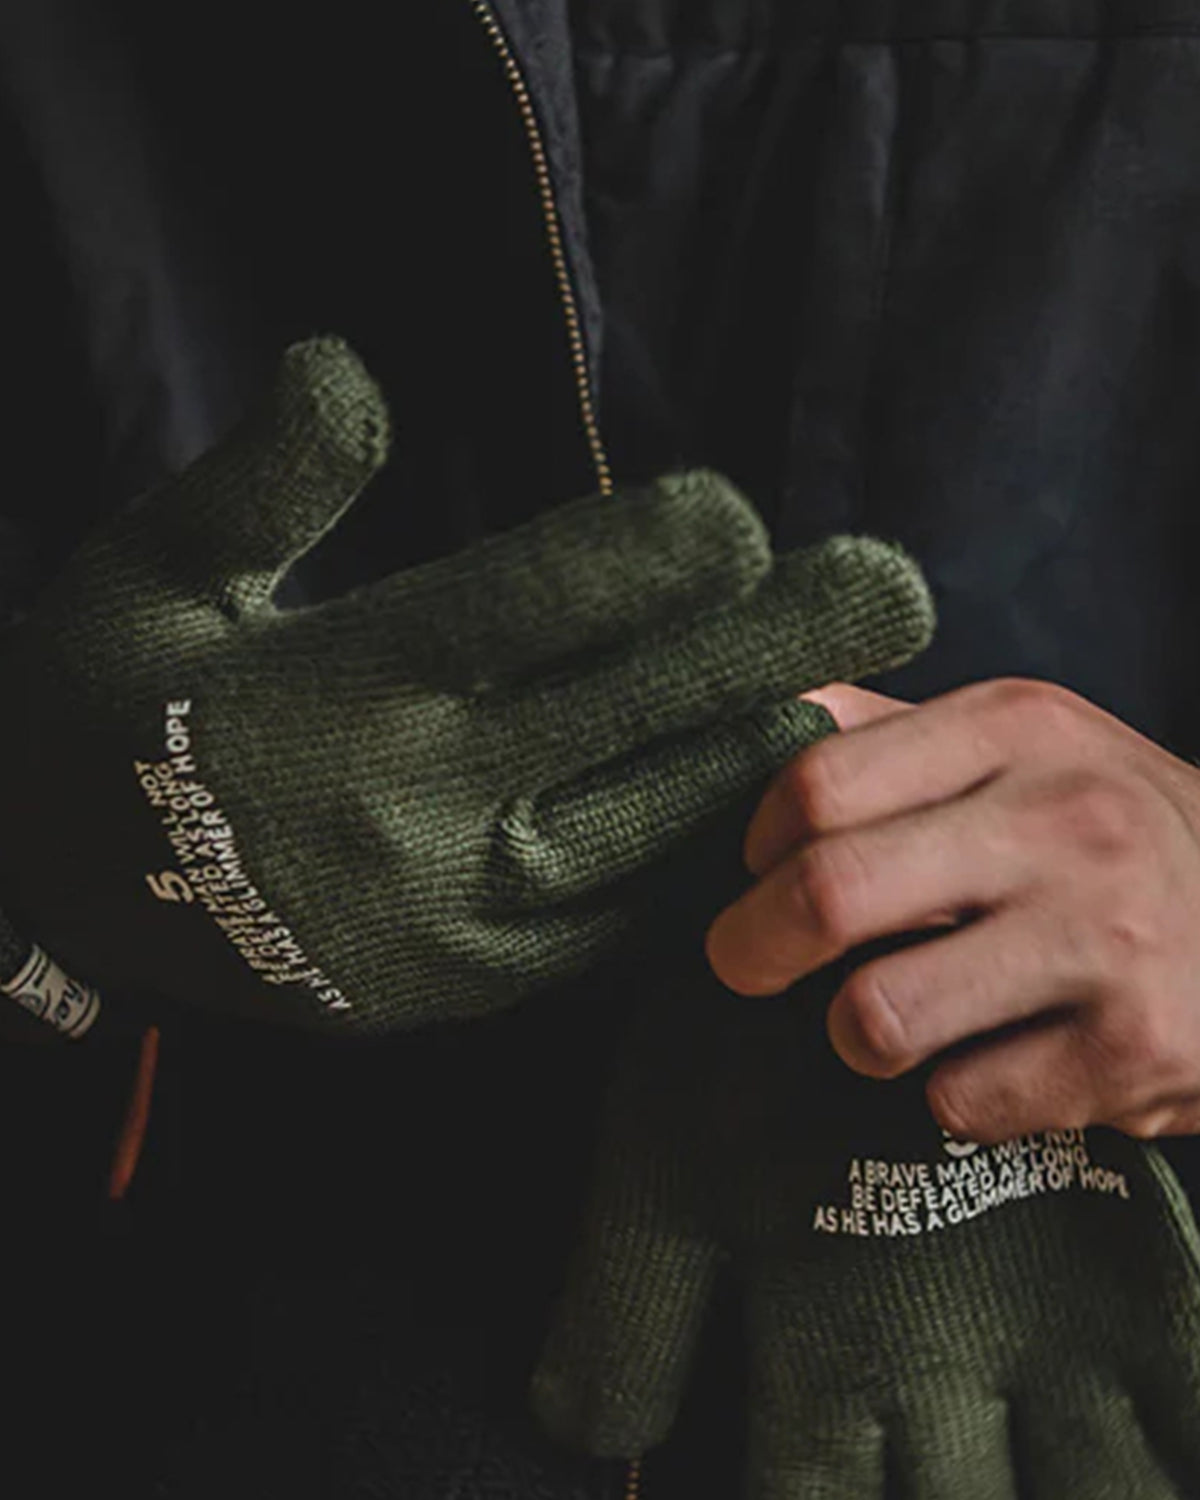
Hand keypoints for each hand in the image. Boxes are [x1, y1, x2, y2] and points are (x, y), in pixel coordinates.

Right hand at [0, 338, 933, 1034]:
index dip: (633, 562)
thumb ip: (262, 479)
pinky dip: (686, 859)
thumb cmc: (102, 706)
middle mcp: (406, 813)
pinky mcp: (465, 982)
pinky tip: (756, 802)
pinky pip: (604, 922)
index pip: (510, 613)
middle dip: (764, 642)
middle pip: (617, 715)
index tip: (740, 515)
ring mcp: (446, 918)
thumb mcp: (150, 572)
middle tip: (899, 585)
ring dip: (749, 756)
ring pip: (635, 829)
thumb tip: (347, 364)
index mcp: (331, 694)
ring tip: (852, 693)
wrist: (66, 895)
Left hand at [706, 677, 1199, 1143]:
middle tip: (743, 964)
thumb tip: (762, 717)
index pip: (817, 783)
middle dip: (750, 946)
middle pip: (828, 893)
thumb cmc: (1115, 830)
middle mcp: (1065, 821)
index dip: (755, 841)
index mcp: (1017, 728)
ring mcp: (1107, 937)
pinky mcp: (1135, 1050)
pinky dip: (952, 1094)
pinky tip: (996, 1059)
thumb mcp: (1024, 746)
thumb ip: (890, 734)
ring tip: (889, 1017)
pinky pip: (959, 1101)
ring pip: (876, 1016)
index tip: (756, 870)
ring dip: (856, 1031)